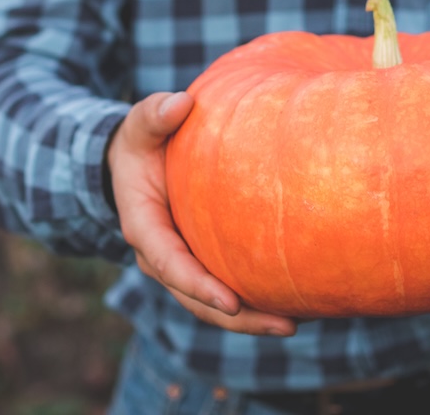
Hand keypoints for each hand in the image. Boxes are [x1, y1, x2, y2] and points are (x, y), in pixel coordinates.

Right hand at [107, 91, 298, 336]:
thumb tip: (180, 103)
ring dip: (250, 319)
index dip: (198, 285)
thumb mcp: (140, 125)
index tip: (232, 301)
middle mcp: (159, 255)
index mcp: (143, 225)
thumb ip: (154, 114)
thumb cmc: (142, 140)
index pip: (169, 263)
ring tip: (294, 324)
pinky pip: (224, 289)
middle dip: (238, 318)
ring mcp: (180, 263)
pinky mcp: (200, 262)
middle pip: (195, 298)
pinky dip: (253, 301)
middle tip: (284, 325)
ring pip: (211, 304)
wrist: (134, 162)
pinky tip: (292, 303)